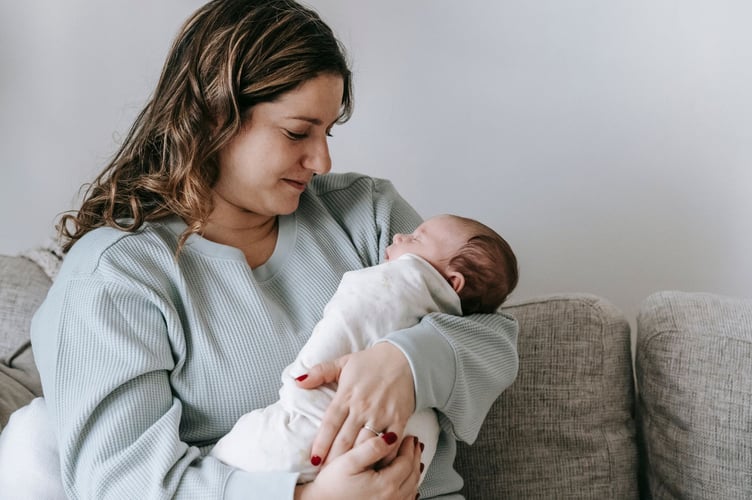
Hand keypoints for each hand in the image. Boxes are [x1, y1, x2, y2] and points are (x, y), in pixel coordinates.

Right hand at [294, 434, 421, 499]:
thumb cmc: (332, 485)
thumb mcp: (349, 460)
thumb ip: (371, 447)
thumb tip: (391, 437)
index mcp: (385, 484)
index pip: (406, 462)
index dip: (409, 447)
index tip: (408, 437)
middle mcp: (391, 498)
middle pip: (412, 475)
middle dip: (414, 457)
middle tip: (414, 444)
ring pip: (411, 487)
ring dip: (414, 471)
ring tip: (414, 458)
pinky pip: (405, 499)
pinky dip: (410, 487)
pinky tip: (408, 482)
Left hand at [296, 342, 415, 465]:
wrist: (406, 358)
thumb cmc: (372, 362)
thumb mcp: (343, 362)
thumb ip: (320, 372)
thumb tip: (298, 381)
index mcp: (346, 395)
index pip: (330, 424)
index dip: (321, 444)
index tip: (314, 460)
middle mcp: (362, 407)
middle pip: (345, 440)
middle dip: (335, 459)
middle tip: (327, 475)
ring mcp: (381, 414)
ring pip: (365, 444)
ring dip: (357, 461)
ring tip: (348, 475)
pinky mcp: (398, 419)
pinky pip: (390, 444)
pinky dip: (383, 456)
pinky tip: (376, 466)